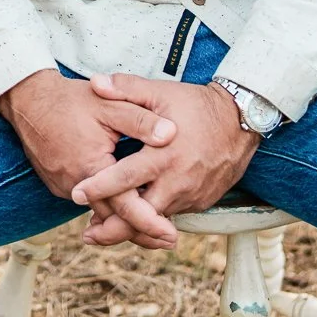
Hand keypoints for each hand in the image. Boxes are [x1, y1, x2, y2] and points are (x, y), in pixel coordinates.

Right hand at [0, 70, 178, 249]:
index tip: (172, 236)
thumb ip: (141, 120)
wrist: (28, 98)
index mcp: (92, 167)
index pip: (125, 206)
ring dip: (122, 218)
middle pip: (113, 218)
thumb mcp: (109, 104)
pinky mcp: (57, 183)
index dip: (150, 223)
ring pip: (98, 211)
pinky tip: (121, 201)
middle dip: (141, 230)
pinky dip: (104, 204)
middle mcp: (75, 185)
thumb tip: (172, 134)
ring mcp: (63, 187)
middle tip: (169, 239)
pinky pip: (86, 201)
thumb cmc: (70, 100)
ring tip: (151, 224)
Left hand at [72, 74, 259, 249]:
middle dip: (112, 229)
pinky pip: (172, 215)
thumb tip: (94, 83)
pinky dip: (153, 219)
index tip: (76, 194)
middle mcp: (177, 182)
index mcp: (162, 156)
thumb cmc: (196, 105)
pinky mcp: (201, 202)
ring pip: (156, 221)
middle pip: (140, 217)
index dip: (99, 188)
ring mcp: (191, 196)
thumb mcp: (160, 92)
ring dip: (133, 226)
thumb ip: (126, 88)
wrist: (240, 121)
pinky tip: (138, 216)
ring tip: (104, 228)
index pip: (124, 178)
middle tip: (87, 233)